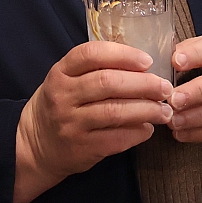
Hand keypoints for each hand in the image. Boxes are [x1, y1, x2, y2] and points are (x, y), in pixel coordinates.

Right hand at [14, 41, 172, 202]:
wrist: (36, 144)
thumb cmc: (60, 104)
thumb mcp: (66, 79)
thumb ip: (94, 69)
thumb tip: (142, 65)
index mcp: (60, 72)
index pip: (90, 54)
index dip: (122, 55)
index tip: (148, 60)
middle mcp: (63, 96)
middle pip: (108, 83)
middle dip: (143, 84)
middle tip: (165, 88)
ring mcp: (71, 123)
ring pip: (115, 112)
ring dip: (147, 110)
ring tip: (164, 110)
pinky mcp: (82, 148)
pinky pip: (116, 139)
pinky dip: (138, 132)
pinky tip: (148, 128)